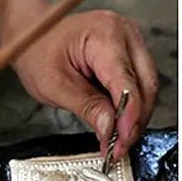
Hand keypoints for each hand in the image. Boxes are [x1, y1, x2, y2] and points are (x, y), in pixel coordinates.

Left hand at [12, 11, 157, 161]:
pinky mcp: (130, 49)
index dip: (128, 117)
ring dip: (136, 114)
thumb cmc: (38, 50)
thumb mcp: (55, 84)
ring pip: (147, 84)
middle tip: (119, 148)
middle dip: (135, 120)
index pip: (127, 82)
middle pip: (145, 83)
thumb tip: (110, 128)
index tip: (121, 143)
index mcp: (104, 34)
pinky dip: (132, 103)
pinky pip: (139, 80)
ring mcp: (130, 39)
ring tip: (117, 138)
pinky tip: (118, 120)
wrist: (34, 32)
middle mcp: (124, 32)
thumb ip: (87, 106)